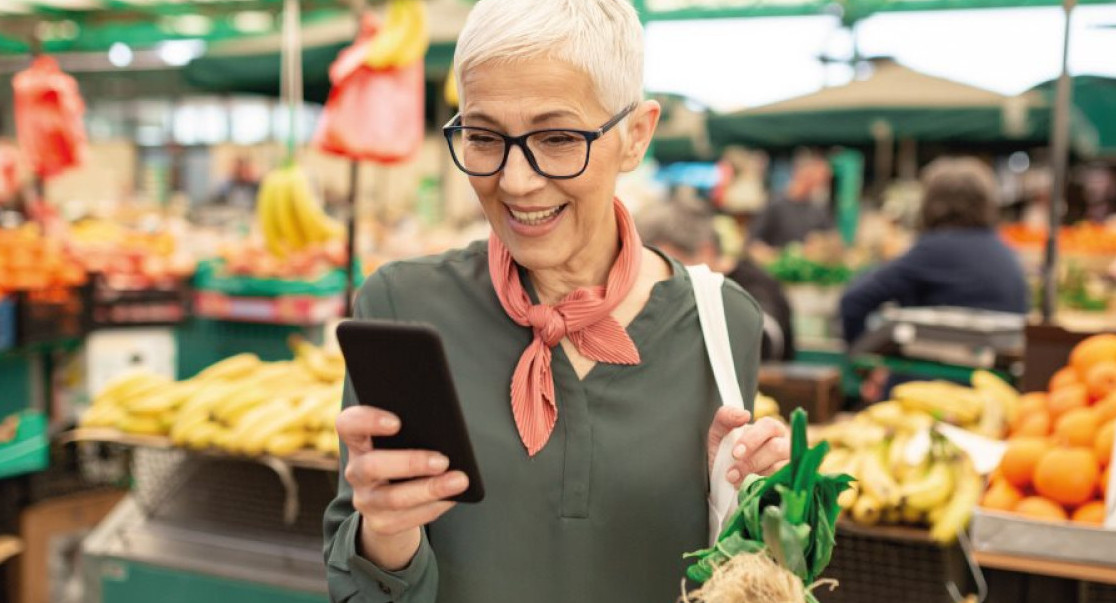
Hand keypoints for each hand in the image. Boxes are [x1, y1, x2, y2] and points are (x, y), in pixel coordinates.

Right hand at [336, 405, 468, 569]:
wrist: (391, 506)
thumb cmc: (403, 459)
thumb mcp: (402, 443)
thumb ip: (414, 432)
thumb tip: (447, 433)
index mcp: (359, 441)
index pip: (348, 424)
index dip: (367, 421)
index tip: (397, 422)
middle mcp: (356, 470)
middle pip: (372, 466)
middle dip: (410, 463)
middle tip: (442, 460)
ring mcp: (366, 499)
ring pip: (393, 498)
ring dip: (430, 489)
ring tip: (459, 481)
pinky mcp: (381, 524)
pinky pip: (408, 518)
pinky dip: (434, 507)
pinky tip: (453, 497)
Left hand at [707, 407, 790, 488]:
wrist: (723, 486)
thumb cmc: (725, 457)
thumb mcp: (718, 434)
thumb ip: (726, 417)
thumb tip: (744, 414)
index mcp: (770, 430)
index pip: (769, 426)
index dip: (753, 439)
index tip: (735, 453)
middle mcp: (784, 446)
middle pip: (777, 448)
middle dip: (752, 462)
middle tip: (731, 474)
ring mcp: (790, 467)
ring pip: (780, 469)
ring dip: (755, 477)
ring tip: (736, 483)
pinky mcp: (790, 486)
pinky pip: (783, 487)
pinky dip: (764, 489)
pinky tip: (751, 491)